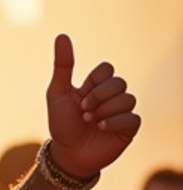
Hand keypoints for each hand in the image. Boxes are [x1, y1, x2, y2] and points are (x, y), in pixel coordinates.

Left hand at [46, 34, 139, 179]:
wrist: (67, 154)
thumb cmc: (61, 124)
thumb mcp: (57, 93)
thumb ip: (63, 65)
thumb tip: (62, 35)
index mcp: (96, 86)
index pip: (107, 69)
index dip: (94, 81)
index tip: (79, 96)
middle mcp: (111, 97)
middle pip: (119, 82)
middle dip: (99, 97)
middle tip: (84, 112)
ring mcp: (121, 112)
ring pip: (128, 98)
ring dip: (105, 111)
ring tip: (92, 122)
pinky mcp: (129, 128)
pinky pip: (132, 117)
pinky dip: (115, 122)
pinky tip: (101, 129)